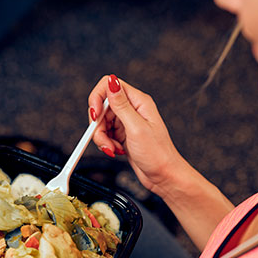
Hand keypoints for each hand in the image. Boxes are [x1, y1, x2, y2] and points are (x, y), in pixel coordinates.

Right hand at [88, 74, 185, 194]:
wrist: (163, 176)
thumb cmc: (157, 154)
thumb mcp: (137, 128)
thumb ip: (121, 105)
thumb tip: (111, 81)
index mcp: (138, 101)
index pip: (109, 86)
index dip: (97, 99)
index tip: (94, 116)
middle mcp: (132, 109)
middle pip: (101, 107)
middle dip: (98, 125)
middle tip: (104, 140)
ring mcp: (127, 122)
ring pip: (101, 123)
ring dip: (101, 138)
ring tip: (113, 149)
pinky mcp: (123, 135)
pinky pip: (105, 134)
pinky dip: (106, 144)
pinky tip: (116, 151)